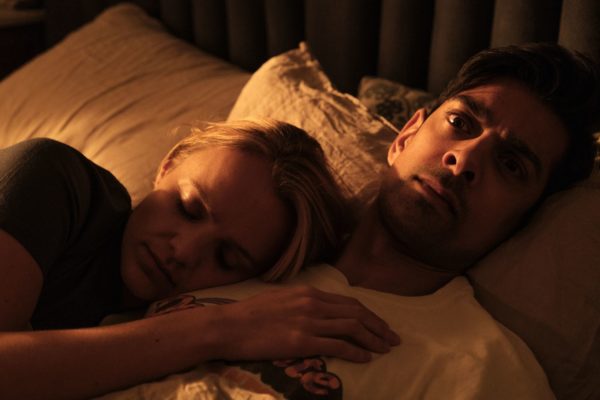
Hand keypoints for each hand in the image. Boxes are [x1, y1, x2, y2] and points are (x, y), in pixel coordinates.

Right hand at [212, 285, 400, 362]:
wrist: (228, 326)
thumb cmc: (250, 314)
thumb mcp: (281, 298)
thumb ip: (303, 302)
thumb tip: (319, 309)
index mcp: (309, 292)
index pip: (348, 302)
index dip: (369, 314)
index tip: (381, 324)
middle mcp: (313, 303)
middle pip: (356, 313)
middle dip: (378, 326)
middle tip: (393, 338)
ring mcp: (308, 322)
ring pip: (352, 328)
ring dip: (373, 339)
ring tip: (386, 348)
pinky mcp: (302, 341)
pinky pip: (337, 345)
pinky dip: (356, 351)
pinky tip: (366, 357)